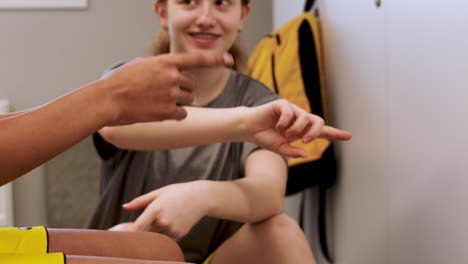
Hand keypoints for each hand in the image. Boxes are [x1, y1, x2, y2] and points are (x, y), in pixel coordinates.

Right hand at [103, 53, 232, 125]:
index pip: (196, 59)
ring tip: (157, 102)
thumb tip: (175, 70)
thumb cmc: (122, 81)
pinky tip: (160, 113)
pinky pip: (183, 115)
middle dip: (182, 89)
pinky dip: (175, 115)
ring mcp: (171, 94)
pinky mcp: (168, 112)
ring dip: (178, 102)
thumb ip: (162, 66)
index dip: (215, 60)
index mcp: (166, 62)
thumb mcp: (143, 64)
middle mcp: (172, 77)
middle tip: (164, 93)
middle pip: (192, 85)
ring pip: (188, 100)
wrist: (109, 99)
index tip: (228, 60)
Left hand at [118, 181, 209, 238]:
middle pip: (144, 233)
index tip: (121, 232)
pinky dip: (166, 230)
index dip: (127, 232)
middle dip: (141, 230)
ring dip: (155, 229)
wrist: (201, 198)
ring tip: (167, 214)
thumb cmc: (178, 192)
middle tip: (141, 224)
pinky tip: (174, 218)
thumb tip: (124, 207)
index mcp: (155, 209)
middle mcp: (163, 221)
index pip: (136, 227)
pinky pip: (166, 235)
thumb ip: (140, 201)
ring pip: (155, 234)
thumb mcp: (159, 192)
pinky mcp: (178, 234)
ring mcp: (171, 229)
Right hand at [245, 99, 351, 157]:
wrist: (249, 129)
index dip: (336, 133)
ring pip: (305, 117)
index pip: (322, 131)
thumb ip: (292, 151)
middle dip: (315, 132)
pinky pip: (290, 112)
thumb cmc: (265, 137)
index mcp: (302, 130)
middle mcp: (299, 119)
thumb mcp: (279, 149)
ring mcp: (292, 110)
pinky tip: (277, 126)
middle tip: (306, 140)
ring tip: (285, 134)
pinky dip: (285, 122)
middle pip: (318, 121)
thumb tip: (305, 153)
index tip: (349, 136)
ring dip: (296, 129)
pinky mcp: (282, 104)